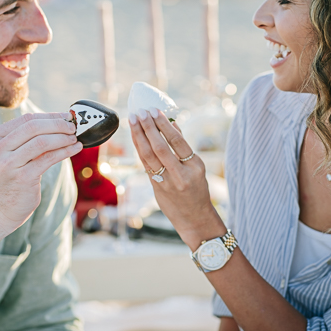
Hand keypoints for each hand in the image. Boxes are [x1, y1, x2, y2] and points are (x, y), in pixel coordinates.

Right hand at [0, 112, 82, 235]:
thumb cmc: (7, 181)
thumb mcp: (8, 156)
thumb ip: (24, 141)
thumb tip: (56, 124)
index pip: (26, 119)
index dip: (49, 116)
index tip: (66, 117)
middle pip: (34, 127)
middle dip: (58, 124)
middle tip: (73, 126)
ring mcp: (9, 163)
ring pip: (42, 142)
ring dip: (63, 138)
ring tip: (75, 138)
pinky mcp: (22, 178)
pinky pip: (48, 159)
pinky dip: (64, 151)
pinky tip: (75, 149)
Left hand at [129, 110, 225, 248]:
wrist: (194, 219)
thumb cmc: (197, 190)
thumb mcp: (197, 169)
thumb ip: (184, 149)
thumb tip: (172, 124)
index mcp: (195, 167)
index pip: (178, 141)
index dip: (164, 125)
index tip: (155, 111)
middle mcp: (180, 175)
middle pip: (160, 147)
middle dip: (148, 128)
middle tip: (140, 112)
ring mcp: (167, 183)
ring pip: (149, 156)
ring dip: (139, 136)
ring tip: (133, 120)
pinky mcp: (156, 188)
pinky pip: (145, 165)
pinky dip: (139, 149)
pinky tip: (135, 137)